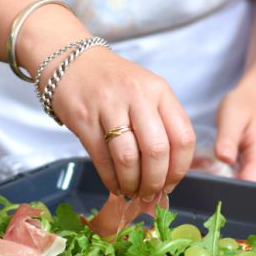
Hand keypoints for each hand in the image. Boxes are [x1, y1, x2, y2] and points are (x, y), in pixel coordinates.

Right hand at [49, 49, 195, 201]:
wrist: (72, 62)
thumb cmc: (115, 83)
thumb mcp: (147, 92)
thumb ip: (162, 124)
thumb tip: (169, 172)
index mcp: (160, 91)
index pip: (183, 137)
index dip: (180, 169)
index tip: (171, 184)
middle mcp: (138, 96)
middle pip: (157, 151)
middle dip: (154, 181)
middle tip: (150, 193)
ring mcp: (109, 106)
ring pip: (128, 158)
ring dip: (132, 183)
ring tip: (131, 190)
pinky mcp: (84, 118)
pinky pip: (102, 158)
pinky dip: (111, 179)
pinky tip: (115, 184)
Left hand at [214, 85, 255, 182]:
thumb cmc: (244, 107)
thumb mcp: (231, 117)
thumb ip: (227, 139)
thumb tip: (224, 158)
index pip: (246, 187)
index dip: (225, 188)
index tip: (208, 179)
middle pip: (242, 193)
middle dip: (220, 185)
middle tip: (205, 168)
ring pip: (239, 191)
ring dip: (222, 182)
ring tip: (211, 164)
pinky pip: (239, 184)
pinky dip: (225, 177)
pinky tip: (217, 164)